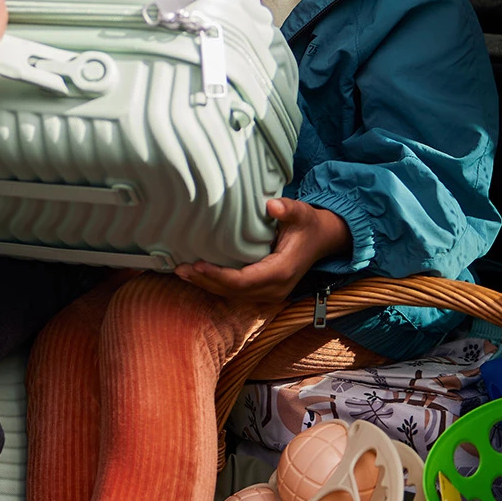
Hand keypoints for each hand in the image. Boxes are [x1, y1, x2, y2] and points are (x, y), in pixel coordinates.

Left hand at [177, 199, 349, 311]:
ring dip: (207, 285)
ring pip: (233, 295)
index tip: (198, 265)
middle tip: (180, 269)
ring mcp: (270, 293)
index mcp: (282, 272)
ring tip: (182, 272)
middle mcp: (275, 289)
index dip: (219, 276)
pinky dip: (216, 285)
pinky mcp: (264, 291)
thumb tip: (272, 206)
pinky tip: (198, 275)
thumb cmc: (307, 224)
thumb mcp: (301, 212)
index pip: (245, 280)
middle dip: (206, 281)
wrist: (321, 239)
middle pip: (234, 291)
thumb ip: (288, 209)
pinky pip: (236, 292)